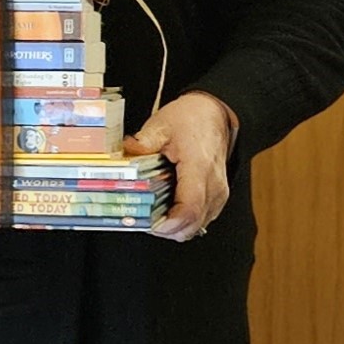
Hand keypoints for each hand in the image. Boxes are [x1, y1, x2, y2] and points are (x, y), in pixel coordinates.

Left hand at [130, 91, 237, 241]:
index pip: (190, 208)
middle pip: (193, 224)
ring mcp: (219, 193)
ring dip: (174, 226)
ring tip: (152, 213)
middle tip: (142, 220)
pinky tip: (166, 209)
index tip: (149, 223)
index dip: (169, 223)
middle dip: (166, 229)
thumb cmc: (190, 119)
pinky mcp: (217, 196)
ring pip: (197, 225)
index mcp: (200, 167)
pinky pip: (201, 219)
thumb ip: (143, 142)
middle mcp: (214, 184)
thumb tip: (124, 151)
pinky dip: (183, 221)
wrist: (213, 114)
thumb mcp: (161, 125)